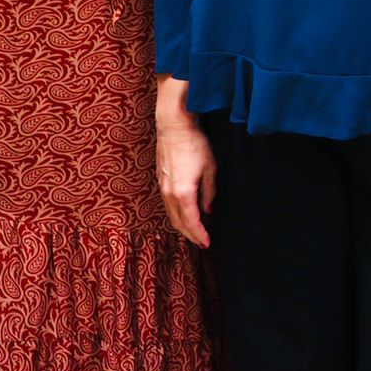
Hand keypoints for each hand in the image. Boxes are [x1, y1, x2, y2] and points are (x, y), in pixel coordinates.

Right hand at [154, 78, 214, 246]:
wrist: (173, 127)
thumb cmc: (194, 144)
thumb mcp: (210, 168)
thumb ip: (209, 192)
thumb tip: (208, 210)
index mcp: (183, 193)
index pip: (192, 222)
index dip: (199, 235)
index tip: (207, 243)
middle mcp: (170, 194)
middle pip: (179, 223)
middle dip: (190, 235)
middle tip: (202, 242)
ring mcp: (162, 187)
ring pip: (171, 215)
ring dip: (182, 226)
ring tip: (194, 232)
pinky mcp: (160, 181)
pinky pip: (167, 205)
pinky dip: (176, 214)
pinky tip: (184, 214)